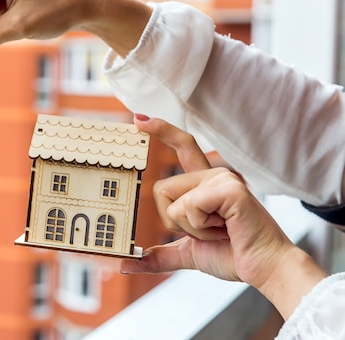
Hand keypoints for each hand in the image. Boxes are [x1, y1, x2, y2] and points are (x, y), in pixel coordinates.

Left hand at [122, 115, 326, 319]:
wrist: (263, 269)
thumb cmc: (232, 255)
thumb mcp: (187, 252)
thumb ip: (159, 255)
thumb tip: (126, 264)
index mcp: (204, 183)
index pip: (182, 146)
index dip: (161, 130)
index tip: (138, 119)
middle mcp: (213, 174)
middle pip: (161, 190)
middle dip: (174, 222)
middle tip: (208, 231)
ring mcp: (222, 178)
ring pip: (172, 201)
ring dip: (190, 226)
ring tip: (220, 229)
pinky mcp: (229, 188)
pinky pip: (189, 207)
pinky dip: (200, 227)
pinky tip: (225, 228)